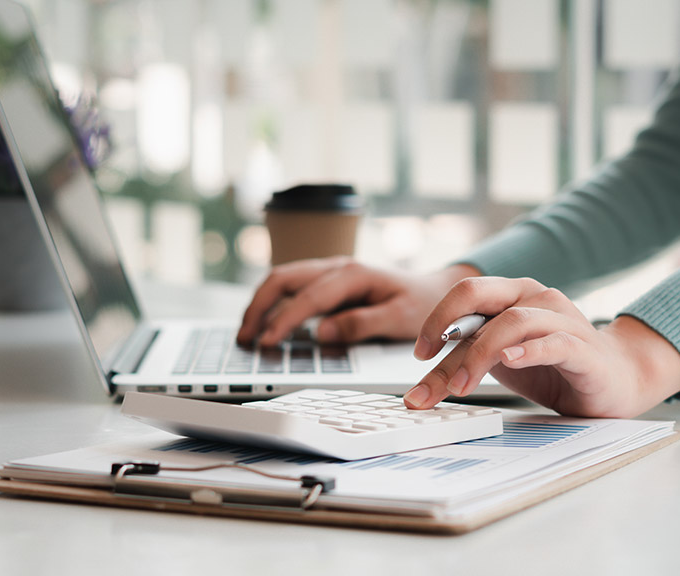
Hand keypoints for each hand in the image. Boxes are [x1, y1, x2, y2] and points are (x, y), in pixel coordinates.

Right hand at [237, 258, 479, 346]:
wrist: (434, 291)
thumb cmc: (421, 304)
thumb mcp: (400, 318)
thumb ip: (362, 324)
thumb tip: (324, 332)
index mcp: (353, 274)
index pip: (309, 297)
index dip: (285, 320)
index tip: (267, 341)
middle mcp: (336, 267)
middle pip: (283, 278)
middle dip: (258, 307)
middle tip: (244, 338)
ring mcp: (329, 273)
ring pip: (282, 280)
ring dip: (260, 304)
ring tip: (246, 334)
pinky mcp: (327, 284)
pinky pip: (292, 289)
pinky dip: (272, 304)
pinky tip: (265, 325)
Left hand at [403, 277, 679, 417]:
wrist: (618, 379)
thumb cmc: (555, 367)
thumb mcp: (500, 363)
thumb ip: (466, 362)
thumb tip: (419, 386)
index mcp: (510, 295)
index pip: (463, 300)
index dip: (434, 324)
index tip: (417, 356)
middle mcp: (534, 297)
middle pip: (478, 292)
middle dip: (444, 323)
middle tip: (425, 358)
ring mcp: (561, 318)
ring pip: (512, 321)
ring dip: (480, 353)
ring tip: (461, 385)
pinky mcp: (583, 347)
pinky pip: (554, 342)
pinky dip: (529, 350)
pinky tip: (510, 360)